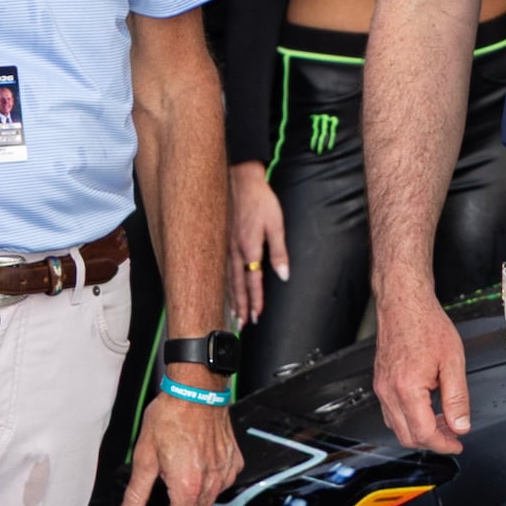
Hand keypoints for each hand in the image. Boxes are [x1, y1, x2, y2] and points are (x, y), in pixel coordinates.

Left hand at [118, 385, 243, 505]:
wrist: (197, 389)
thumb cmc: (172, 415)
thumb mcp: (144, 457)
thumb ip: (136, 493)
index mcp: (188, 486)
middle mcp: (211, 482)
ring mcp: (225, 471)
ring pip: (210, 505)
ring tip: (172, 505)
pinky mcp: (233, 459)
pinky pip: (222, 485)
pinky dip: (206, 492)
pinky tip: (193, 481)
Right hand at [227, 165, 288, 325]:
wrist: (240, 181)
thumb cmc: (260, 200)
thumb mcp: (275, 224)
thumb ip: (279, 251)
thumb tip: (283, 275)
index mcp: (249, 249)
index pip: (253, 281)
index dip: (256, 300)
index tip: (257, 316)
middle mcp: (234, 252)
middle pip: (237, 286)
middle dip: (242, 306)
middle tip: (243, 324)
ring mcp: (225, 247)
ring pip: (227, 279)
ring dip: (231, 299)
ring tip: (234, 315)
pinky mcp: (222, 241)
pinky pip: (222, 269)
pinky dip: (223, 283)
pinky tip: (224, 290)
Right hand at [369, 284, 470, 454]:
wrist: (404, 305)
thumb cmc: (426, 325)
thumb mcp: (453, 361)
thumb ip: (457, 398)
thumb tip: (461, 424)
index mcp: (408, 389)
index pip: (424, 433)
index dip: (444, 444)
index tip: (457, 443)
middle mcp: (390, 392)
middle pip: (407, 436)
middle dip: (432, 441)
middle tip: (453, 435)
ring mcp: (382, 388)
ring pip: (396, 427)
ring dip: (420, 431)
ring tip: (443, 422)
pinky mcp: (380, 383)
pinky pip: (391, 413)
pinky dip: (408, 419)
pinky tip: (426, 409)